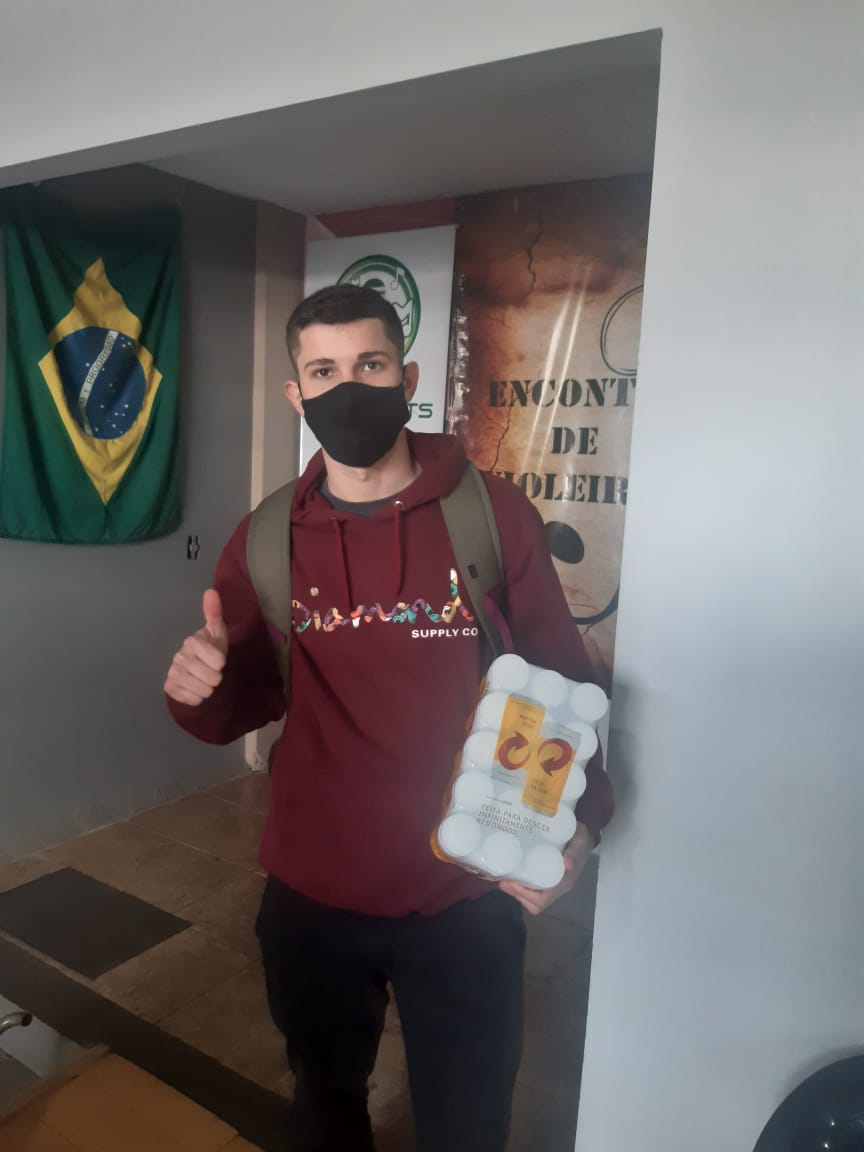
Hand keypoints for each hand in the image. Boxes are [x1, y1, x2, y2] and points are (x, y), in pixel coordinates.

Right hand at [164, 589, 228, 705]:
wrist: (196, 671)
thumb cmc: (210, 650)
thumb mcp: (217, 633)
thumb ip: (214, 614)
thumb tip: (211, 591)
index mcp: (192, 642)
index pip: (218, 661)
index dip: (221, 663)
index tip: (219, 661)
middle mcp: (180, 656)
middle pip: (212, 678)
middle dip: (217, 678)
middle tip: (212, 672)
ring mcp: (173, 672)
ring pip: (203, 691)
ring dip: (208, 689)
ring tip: (204, 680)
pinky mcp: (169, 688)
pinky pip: (192, 699)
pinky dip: (197, 697)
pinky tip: (194, 688)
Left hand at [499, 822, 593, 915]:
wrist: (586, 837)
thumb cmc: (581, 839)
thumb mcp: (579, 841)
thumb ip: (574, 851)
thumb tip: (567, 864)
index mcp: (564, 882)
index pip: (542, 900)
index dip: (524, 895)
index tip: (511, 881)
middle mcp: (559, 888)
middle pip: (535, 904)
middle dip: (517, 894)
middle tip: (503, 881)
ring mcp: (554, 885)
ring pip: (533, 900)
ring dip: (517, 893)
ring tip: (505, 880)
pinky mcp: (549, 880)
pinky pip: (534, 892)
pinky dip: (521, 888)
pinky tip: (513, 877)